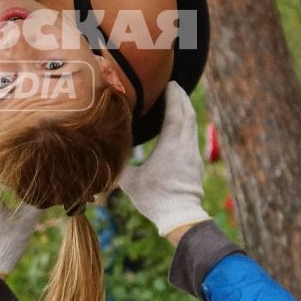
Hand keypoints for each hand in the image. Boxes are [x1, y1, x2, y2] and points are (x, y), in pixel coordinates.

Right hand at [115, 84, 212, 238]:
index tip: (169, 83)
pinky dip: (187, 125)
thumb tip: (105, 153)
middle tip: (174, 85)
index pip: (175, 114)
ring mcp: (193, 155)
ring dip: (186, 110)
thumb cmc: (155, 198)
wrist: (181, 217)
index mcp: (171, 146)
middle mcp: (185, 146)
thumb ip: (119, 165)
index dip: (173, 96)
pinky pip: (191, 136)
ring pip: (192, 125)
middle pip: (188, 115)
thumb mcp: (130, 182)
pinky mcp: (195, 164)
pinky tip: (180, 126)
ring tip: (178, 100)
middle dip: (182, 97)